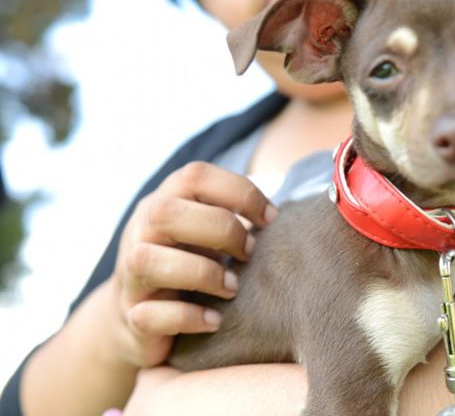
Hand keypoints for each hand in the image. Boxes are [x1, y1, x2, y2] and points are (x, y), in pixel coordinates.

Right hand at [110, 161, 275, 367]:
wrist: (141, 317)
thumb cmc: (192, 261)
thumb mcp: (209, 230)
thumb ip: (236, 214)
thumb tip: (281, 215)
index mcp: (166, 200)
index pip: (195, 176)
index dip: (240, 192)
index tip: (272, 219)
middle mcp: (141, 231)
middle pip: (166, 213)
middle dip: (221, 230)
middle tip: (250, 252)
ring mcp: (130, 274)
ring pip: (148, 261)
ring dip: (202, 274)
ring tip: (233, 288)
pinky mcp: (132, 316)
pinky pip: (150, 315)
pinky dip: (188, 317)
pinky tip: (215, 320)